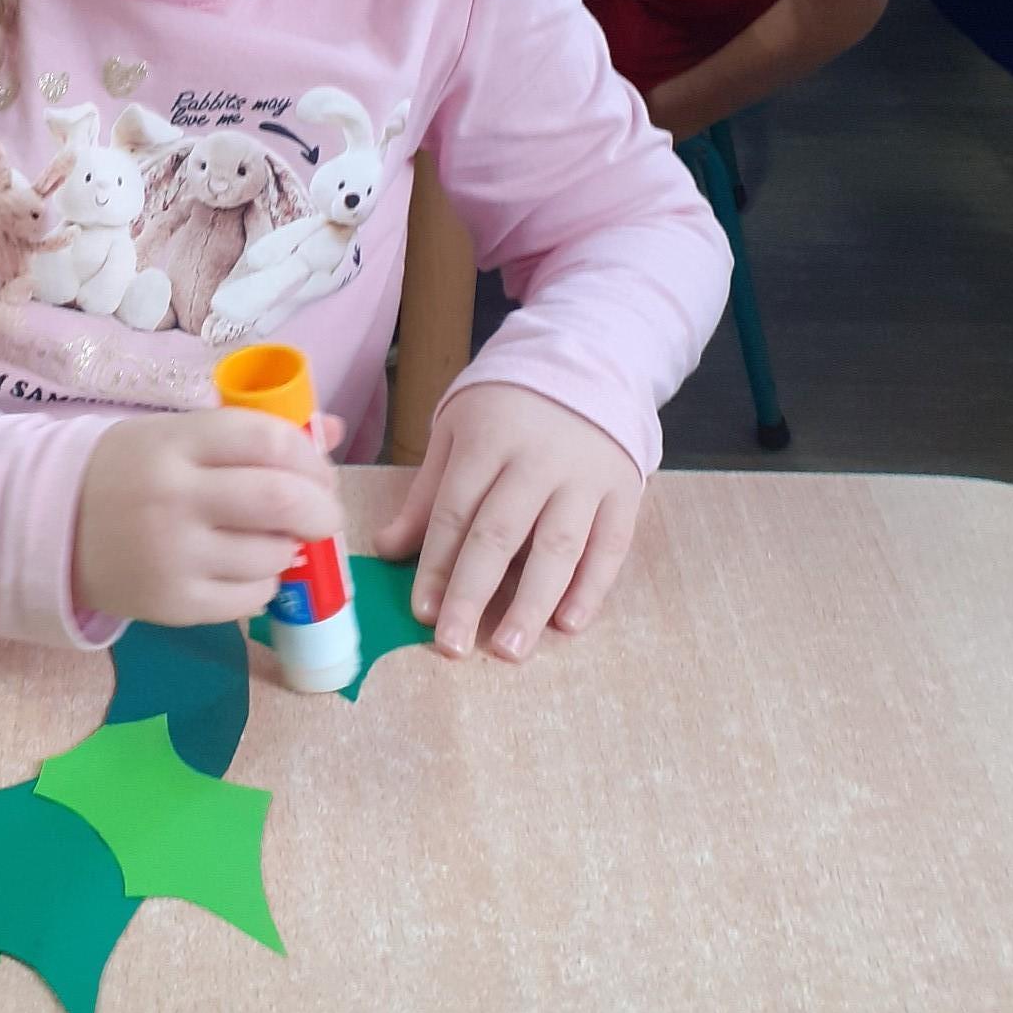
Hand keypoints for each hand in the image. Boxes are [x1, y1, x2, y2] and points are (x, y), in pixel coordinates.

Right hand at [75, 410, 342, 628]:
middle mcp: (174, 498)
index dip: (310, 456)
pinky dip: (263, 583)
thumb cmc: (127, 473)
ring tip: (271, 539)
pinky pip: (250, 598)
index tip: (319, 471)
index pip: (267, 440)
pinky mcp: (172, 605)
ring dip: (289, 547)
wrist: (51, 529)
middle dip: (322, 509)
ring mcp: (172, 556)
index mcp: (175, 443)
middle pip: (281, 501)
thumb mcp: (178, 436)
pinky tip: (244, 568)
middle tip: (324, 515)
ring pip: (272, 555)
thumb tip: (334, 430)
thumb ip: (252, 433)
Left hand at [375, 383, 641, 661]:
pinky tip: (569, 623)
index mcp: (488, 440)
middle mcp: (538, 459)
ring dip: (532, 602)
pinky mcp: (625, 489)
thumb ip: (426, 495)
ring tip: (509, 649)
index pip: (455, 511)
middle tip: (453, 646)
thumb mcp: (457, 433)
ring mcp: (586, 475)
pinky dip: (591, 587)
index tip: (422, 612)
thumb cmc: (508, 408)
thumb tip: (386, 549)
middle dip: (473, 594)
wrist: (590, 363)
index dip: (435, 564)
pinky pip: (610, 545)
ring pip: (558, 546)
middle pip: (501, 534)